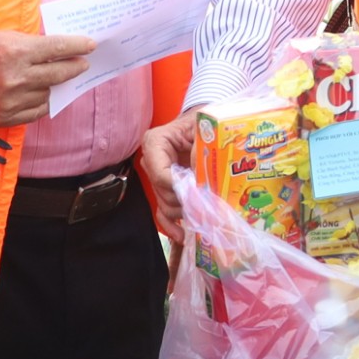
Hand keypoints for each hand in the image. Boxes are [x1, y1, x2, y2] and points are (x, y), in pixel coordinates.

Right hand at [0, 31, 95, 126]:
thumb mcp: (3, 37)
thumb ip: (32, 45)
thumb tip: (61, 49)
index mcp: (15, 52)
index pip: (58, 48)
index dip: (77, 46)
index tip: (90, 45)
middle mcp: (16, 78)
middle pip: (59, 74)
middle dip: (75, 67)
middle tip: (83, 64)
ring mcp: (11, 100)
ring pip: (48, 94)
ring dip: (52, 85)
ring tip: (49, 78)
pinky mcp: (5, 117)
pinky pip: (36, 112)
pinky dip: (41, 102)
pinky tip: (39, 93)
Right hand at [140, 111, 199, 242]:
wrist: (204, 123)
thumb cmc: (203, 122)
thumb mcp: (204, 129)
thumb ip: (202, 151)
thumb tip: (202, 180)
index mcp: (155, 143)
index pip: (160, 173)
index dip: (178, 187)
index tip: (198, 192)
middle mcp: (151, 161)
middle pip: (162, 191)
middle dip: (184, 201)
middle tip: (207, 205)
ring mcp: (156, 177)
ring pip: (164, 203)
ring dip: (183, 212)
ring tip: (204, 214)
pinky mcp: (164, 189)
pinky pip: (162, 211)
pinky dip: (171, 225)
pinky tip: (182, 235)